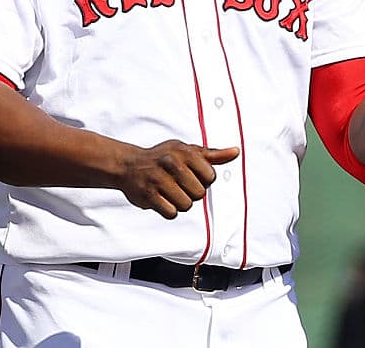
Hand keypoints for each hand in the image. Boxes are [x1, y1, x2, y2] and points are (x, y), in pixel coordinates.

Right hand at [116, 141, 239, 218]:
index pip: (210, 177)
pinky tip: (163, 199)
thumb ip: (213, 155)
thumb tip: (235, 152)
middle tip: (180, 185)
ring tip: (172, 192)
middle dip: (192, 193)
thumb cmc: (164, 157)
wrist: (129, 165)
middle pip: (199, 193)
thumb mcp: (188, 151)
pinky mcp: (148, 196)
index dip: (204, 180)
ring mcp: (158, 180)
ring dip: (181, 202)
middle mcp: (171, 163)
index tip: (193, 175)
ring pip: (186, 205)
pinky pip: (171, 213)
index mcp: (184, 152)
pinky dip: (170, 210)